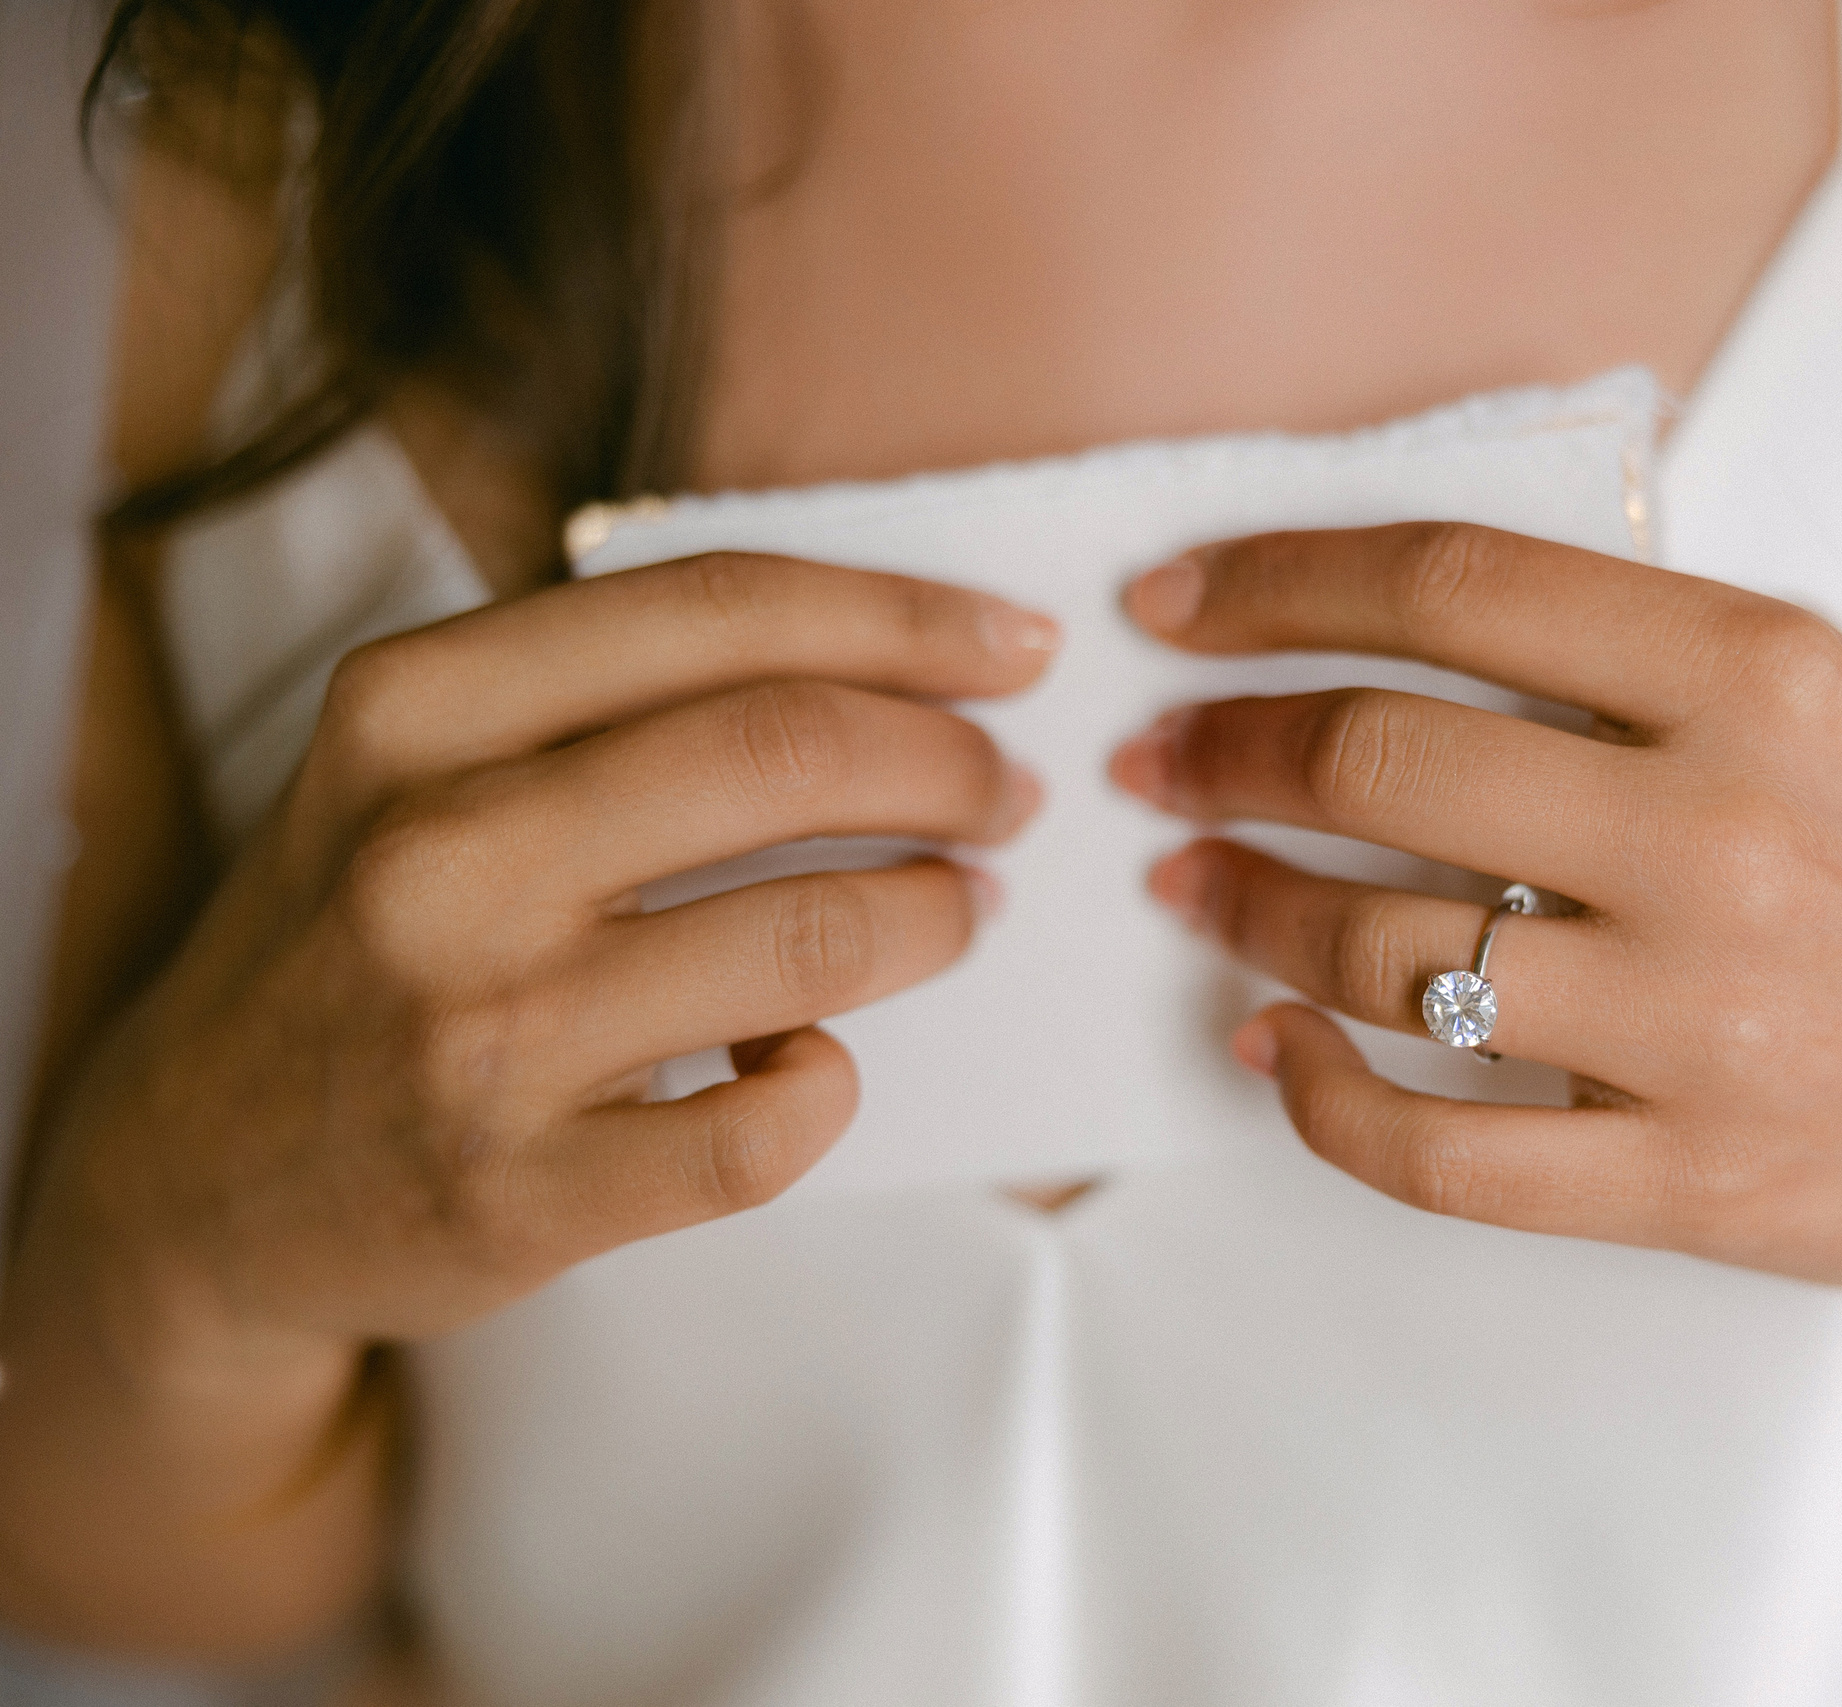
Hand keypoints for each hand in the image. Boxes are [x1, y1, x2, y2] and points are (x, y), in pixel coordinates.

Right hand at [20, 554, 1055, 1386]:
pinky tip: (815, 1064)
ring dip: (933, 915)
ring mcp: (480, 1032)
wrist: (192, 1178)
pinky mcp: (524, 1191)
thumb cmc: (362, 937)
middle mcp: (436, 857)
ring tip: (960, 909)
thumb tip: (880, 661)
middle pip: (785, 754)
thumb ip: (602, 693)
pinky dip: (832, 1087)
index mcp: (414, 711)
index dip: (903, 617)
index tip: (1013, 644)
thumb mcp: (414, 767)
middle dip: (950, 764)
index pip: (715, 611)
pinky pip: (766, 1131)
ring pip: (809, 941)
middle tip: (1007, 791)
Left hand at [1111, 523, 1841, 1311]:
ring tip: (1194, 892)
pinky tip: (1275, 1049)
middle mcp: (1725, 832)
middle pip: (1379, 755)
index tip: (1174, 601)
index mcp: (1766, 675)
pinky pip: (1432, 1146)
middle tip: (1159, 760)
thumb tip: (1389, 627)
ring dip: (1244, 909)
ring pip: (1379, 949)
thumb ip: (1642, 658)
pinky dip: (1316, 1096)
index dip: (1275, 579)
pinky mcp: (1690, 1178)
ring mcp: (1704, 1018)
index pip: (1454, 582)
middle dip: (1222, 746)